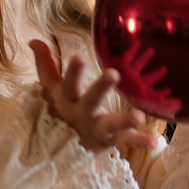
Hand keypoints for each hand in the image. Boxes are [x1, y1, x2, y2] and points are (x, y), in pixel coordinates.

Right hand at [30, 40, 157, 152]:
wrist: (60, 148)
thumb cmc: (60, 111)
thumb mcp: (51, 89)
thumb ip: (46, 64)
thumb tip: (34, 40)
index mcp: (68, 99)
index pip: (69, 84)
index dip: (73, 72)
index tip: (79, 57)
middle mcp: (83, 114)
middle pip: (91, 101)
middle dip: (101, 88)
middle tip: (113, 73)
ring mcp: (97, 128)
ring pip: (111, 124)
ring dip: (125, 121)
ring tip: (139, 117)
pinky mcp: (110, 140)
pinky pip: (126, 141)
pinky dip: (139, 142)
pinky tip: (154, 143)